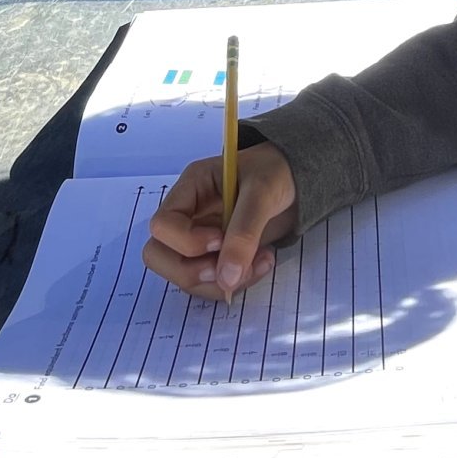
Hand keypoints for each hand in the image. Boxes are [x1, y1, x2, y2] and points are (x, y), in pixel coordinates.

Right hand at [142, 143, 299, 301]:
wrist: (297, 183)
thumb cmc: (275, 173)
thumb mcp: (263, 191)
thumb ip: (244, 231)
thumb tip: (225, 279)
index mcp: (191, 188)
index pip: (162, 225)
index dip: (186, 241)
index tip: (220, 240)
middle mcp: (187, 216)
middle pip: (159, 256)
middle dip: (194, 272)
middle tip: (231, 270)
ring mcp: (198, 240)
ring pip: (184, 277)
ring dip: (221, 282)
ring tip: (261, 263)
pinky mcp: (214, 258)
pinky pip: (209, 284)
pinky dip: (234, 283)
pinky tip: (263, 264)